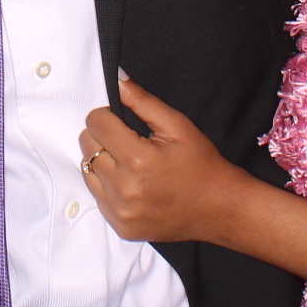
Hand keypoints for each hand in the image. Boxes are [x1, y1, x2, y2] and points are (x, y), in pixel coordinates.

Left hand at [77, 73, 254, 245]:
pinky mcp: (121, 227)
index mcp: (138, 159)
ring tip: (128, 162)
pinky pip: (96, 196)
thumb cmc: (201, 164)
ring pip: (87, 170)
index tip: (122, 120)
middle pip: (87, 145)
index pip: (95, 123)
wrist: (220, 208)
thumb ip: (142, 100)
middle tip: (128, 140)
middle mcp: (125, 189)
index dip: (107, 115)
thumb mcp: (178, 125)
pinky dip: (107, 185)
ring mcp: (121, 212)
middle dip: (103, 136)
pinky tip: (130, 183)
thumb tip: (117, 79)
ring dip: (102, 161)